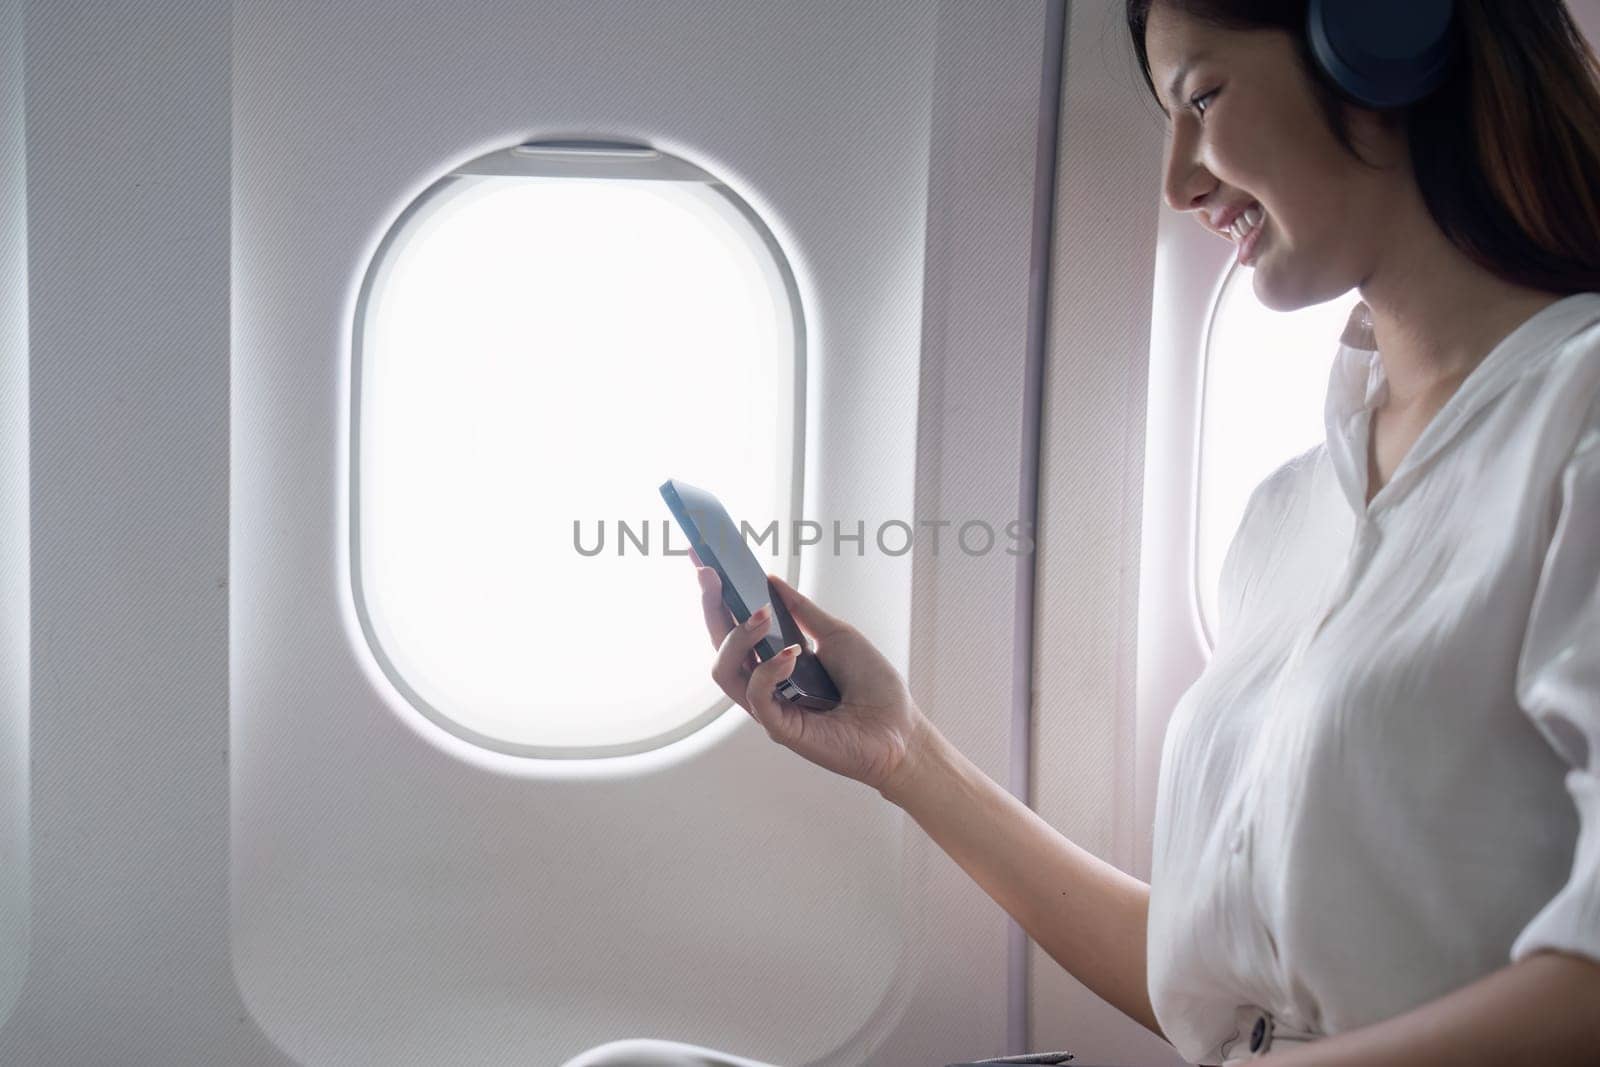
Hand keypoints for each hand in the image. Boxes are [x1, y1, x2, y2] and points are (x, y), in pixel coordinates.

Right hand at [688, 550, 932, 794]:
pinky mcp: (780, 729)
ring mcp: (770, 707)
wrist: (900, 729)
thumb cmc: (873, 687)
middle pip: (720, 647)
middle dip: (711, 607)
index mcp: (776, 662)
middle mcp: (766, 684)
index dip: (715, 598)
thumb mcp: (837, 635)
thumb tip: (772, 581)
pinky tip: (791, 654)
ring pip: (726, 671)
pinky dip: (769, 670)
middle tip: (712, 575)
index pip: (734, 629)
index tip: (705, 563)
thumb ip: (802, 611)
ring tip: (761, 614)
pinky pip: (757, 695)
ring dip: (738, 637)